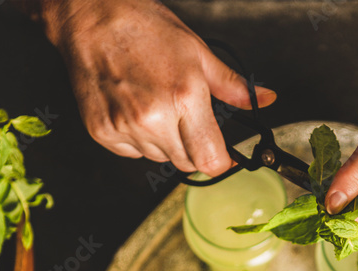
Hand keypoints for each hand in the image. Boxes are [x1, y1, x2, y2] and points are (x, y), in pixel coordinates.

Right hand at [41, 0, 275, 175]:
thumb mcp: (198, 53)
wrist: (92, 19)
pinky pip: (132, 153)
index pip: (211, 160)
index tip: (221, 153)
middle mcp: (154, 119)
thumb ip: (232, 86)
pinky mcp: (103, 133)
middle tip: (184, 117)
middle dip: (193, 147)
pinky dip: (137, 139)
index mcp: (184, 98)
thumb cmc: (145, 29)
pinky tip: (133, 109)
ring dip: (164, 142)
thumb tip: (265, 100)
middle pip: (187, 163)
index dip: (220, 160)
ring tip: (154, 105)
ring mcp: (125, 128)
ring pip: (159, 159)